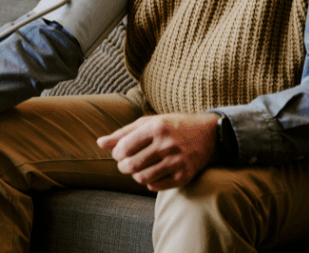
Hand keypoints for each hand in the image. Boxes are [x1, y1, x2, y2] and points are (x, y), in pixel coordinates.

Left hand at [96, 113, 218, 191]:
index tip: (120, 153)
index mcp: (155, 128)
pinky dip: (150, 183)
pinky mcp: (185, 175)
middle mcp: (167, 144)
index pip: (124, 148)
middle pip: (132, 165)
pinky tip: (152, 174)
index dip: (117, 154)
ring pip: (143, 178)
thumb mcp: (147, 123)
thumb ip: (123, 133)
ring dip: (135, 176)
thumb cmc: (172, 126)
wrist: (209, 133)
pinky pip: (157, 186)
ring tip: (138, 169)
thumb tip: (99, 143)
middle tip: (126, 164)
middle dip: (123, 167)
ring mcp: (177, 161)